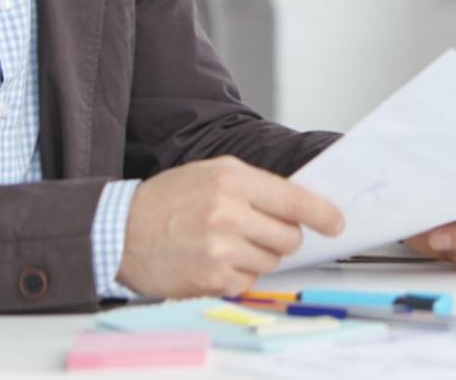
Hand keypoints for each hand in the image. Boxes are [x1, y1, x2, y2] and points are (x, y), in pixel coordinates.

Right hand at [117, 156, 343, 297]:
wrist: (119, 231)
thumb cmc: (167, 200)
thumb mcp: (212, 173)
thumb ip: (256, 186)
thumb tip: (298, 204)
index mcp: (232, 180)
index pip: (294, 200)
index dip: (322, 214)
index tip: (336, 223)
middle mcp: (228, 213)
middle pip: (290, 236)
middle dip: (282, 237)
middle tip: (257, 231)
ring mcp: (220, 249)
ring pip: (271, 261)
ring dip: (257, 256)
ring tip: (225, 243)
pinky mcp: (212, 279)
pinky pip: (248, 281)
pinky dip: (237, 275)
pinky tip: (213, 260)